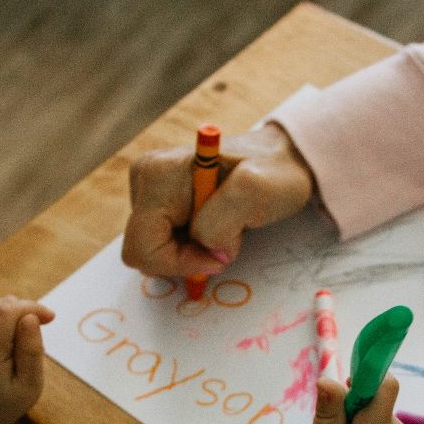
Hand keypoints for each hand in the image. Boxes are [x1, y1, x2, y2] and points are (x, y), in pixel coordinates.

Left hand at [0, 296, 55, 423]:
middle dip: (27, 313)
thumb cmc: (9, 400)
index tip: (50, 319)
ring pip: (0, 304)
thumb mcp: (30, 384)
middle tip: (36, 341)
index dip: (32, 308)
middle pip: (4, 305)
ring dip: (18, 316)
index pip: (7, 311)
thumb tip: (31, 317)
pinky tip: (12, 340)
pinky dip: (9, 318)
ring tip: (22, 345)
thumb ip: (31, 351)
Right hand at [123, 123, 314, 278]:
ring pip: (152, 250)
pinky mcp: (156, 201)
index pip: (144, 246)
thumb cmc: (274, 173)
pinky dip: (189, 247)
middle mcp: (144, 177)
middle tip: (224, 241)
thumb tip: (206, 250)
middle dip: (185, 257)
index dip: (181, 263)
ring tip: (223, 227)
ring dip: (190, 251)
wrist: (281, 161)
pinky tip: (213, 226)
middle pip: (143, 251)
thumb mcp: (257, 191)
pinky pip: (161, 243)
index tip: (220, 254)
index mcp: (158, 173)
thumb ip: (222, 221)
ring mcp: (147, 189)